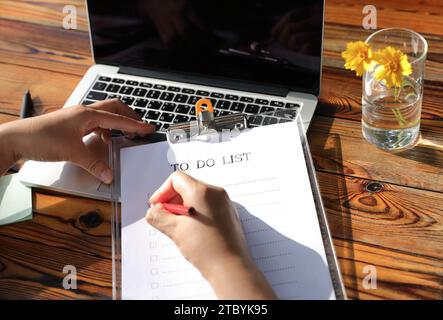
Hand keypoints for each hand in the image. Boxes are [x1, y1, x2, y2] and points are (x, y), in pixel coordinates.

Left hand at [0, 99, 153, 181]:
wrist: (16, 139)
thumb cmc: (40, 138)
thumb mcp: (72, 152)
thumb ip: (94, 164)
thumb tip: (108, 174)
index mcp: (87, 114)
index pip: (119, 119)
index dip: (136, 125)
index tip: (149, 128)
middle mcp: (83, 112)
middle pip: (114, 109)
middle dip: (129, 116)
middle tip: (140, 127)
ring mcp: (77, 117)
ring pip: (104, 115)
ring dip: (116, 123)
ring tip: (125, 135)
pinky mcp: (71, 125)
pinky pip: (94, 123)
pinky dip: (104, 130)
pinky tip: (103, 140)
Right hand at [146, 171, 275, 298]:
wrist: (230, 267)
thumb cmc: (205, 248)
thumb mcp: (174, 230)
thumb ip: (158, 216)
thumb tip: (153, 211)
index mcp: (202, 191)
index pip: (176, 179)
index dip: (162, 192)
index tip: (157, 207)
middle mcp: (215, 193)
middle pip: (187, 186)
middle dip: (172, 200)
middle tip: (165, 218)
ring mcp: (224, 203)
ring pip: (198, 197)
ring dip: (184, 207)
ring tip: (178, 226)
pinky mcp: (229, 214)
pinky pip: (208, 206)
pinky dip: (196, 213)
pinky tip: (192, 231)